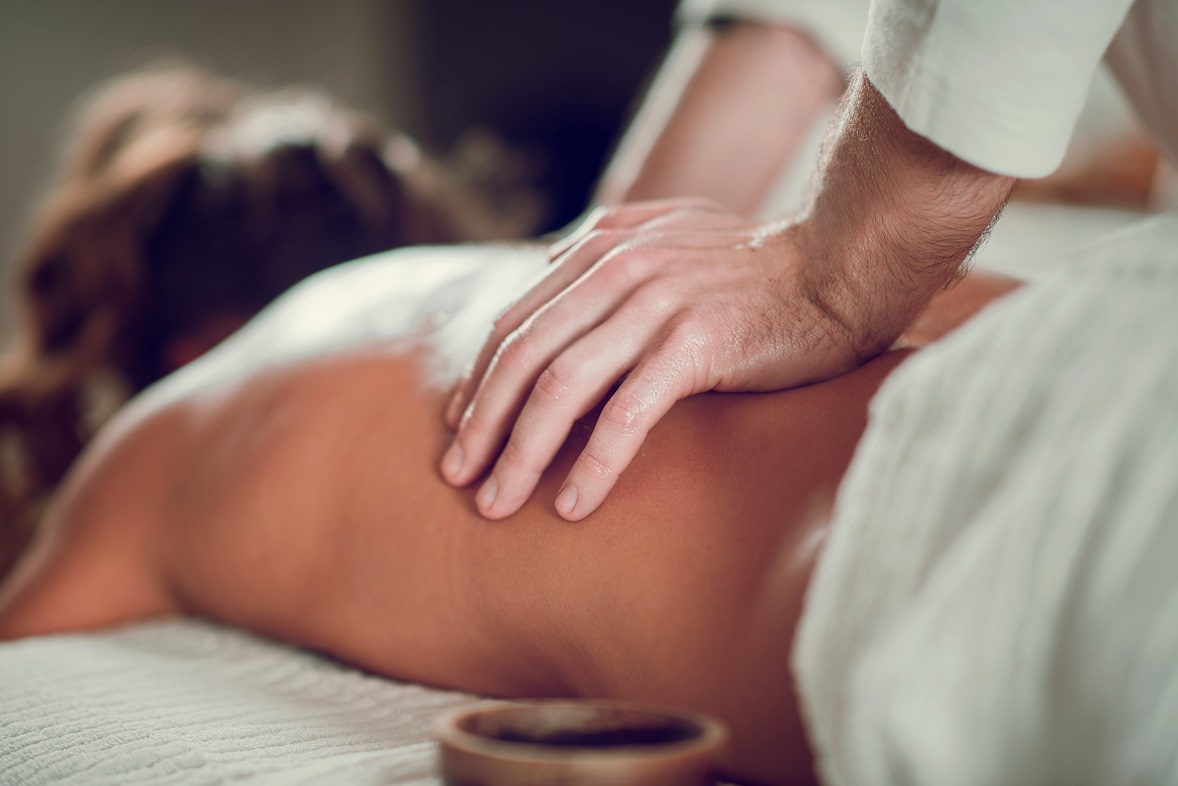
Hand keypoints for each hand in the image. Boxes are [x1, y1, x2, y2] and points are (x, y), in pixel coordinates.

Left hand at [438, 197, 859, 520]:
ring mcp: (657, 307)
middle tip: (458, 479)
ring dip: (521, 453)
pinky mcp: (696, 345)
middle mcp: (620, 272)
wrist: (837, 268)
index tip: (458, 430)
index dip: (479, 381)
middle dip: (482, 424)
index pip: (516, 322)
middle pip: (524, 357)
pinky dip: (594, 463)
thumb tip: (552, 257)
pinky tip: (574, 506)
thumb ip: (609, 239)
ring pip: (562, 388)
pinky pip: (628, 414)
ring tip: (498, 504)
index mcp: (604, 250)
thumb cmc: (754, 266)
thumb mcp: (670, 231)